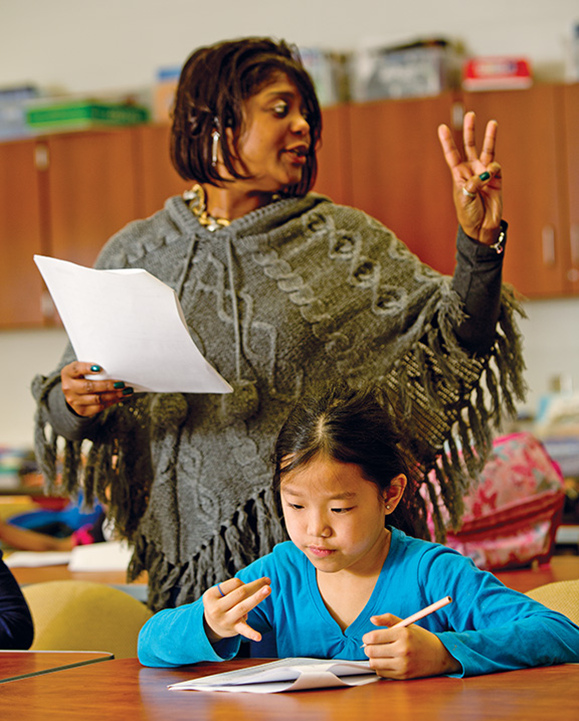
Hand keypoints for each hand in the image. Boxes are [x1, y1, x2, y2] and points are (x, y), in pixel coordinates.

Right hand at [61, 361, 132, 416]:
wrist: (74, 393)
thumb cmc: (83, 376)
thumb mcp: (83, 369)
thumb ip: (94, 367)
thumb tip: (115, 367)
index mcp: (68, 373)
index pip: (76, 369)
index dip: (87, 368)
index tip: (99, 369)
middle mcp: (68, 387)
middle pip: (89, 386)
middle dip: (108, 385)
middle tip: (121, 383)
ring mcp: (74, 401)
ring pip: (97, 398)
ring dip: (114, 395)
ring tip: (126, 391)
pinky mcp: (82, 410)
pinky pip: (99, 407)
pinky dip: (112, 401)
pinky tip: (121, 397)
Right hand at [202, 576, 270, 643]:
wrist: (212, 626)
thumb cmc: (221, 604)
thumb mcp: (219, 594)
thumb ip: (236, 588)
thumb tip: (262, 585)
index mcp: (210, 596)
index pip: (234, 583)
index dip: (243, 582)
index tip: (245, 586)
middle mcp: (216, 608)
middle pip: (240, 593)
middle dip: (255, 586)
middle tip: (268, 580)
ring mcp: (225, 620)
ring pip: (244, 606)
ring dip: (257, 597)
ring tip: (268, 589)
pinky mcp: (233, 629)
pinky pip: (243, 630)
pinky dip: (251, 634)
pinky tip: (258, 637)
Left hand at [362, 613, 460, 679]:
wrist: (440, 655)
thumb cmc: (421, 638)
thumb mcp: (407, 624)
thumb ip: (388, 619)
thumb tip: (372, 619)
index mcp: (402, 634)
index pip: (373, 637)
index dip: (366, 637)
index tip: (368, 637)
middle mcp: (403, 650)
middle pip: (371, 652)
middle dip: (368, 648)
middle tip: (372, 646)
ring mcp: (403, 665)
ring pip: (374, 664)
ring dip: (373, 658)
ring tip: (379, 654)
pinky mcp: (403, 676)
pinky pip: (382, 673)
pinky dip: (380, 667)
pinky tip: (387, 662)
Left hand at [438, 110, 502, 245]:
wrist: (482, 227)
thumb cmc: (469, 214)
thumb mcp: (465, 199)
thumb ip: (472, 185)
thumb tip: (485, 174)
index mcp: (458, 174)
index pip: (452, 154)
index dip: (447, 141)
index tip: (442, 127)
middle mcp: (471, 170)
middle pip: (470, 146)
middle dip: (469, 131)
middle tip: (470, 115)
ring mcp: (484, 173)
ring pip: (486, 151)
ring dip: (489, 137)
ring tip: (492, 123)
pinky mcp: (496, 178)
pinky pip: (495, 167)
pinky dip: (492, 171)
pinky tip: (489, 178)